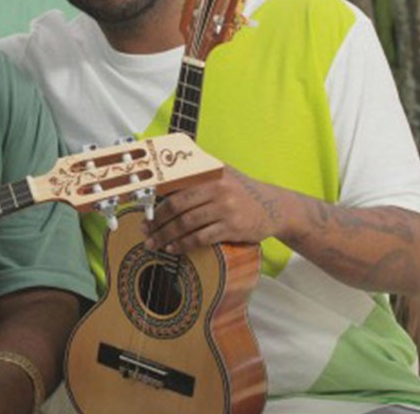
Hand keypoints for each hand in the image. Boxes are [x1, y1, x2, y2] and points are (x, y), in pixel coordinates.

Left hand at [142, 166, 283, 252]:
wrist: (274, 207)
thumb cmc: (242, 190)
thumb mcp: (224, 172)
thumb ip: (199, 170)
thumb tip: (166, 174)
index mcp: (211, 172)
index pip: (177, 185)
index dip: (157, 199)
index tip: (145, 210)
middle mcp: (218, 188)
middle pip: (178, 205)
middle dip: (158, 220)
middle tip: (145, 229)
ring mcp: (226, 208)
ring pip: (186, 223)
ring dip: (166, 235)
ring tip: (153, 243)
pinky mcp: (232, 227)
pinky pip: (201, 238)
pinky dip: (183, 244)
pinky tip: (173, 248)